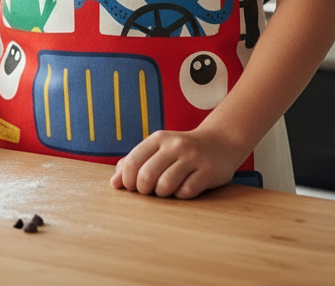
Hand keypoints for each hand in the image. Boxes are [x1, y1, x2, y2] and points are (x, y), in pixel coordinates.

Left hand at [110, 127, 245, 198]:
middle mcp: (174, 145)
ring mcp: (193, 158)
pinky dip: (180, 195)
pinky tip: (183, 189)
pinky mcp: (208, 171)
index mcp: (158, 138)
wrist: (220, 142)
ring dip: (162, 194)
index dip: (127, 180)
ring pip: (166, 185)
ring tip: (165, 190)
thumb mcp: (157, 149)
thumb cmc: (181, 150)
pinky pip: (186, 191)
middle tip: (148, 191)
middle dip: (143, 190)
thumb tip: (114, 183)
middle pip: (147, 175)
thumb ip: (134, 162)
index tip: (131, 188)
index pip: (133, 161)